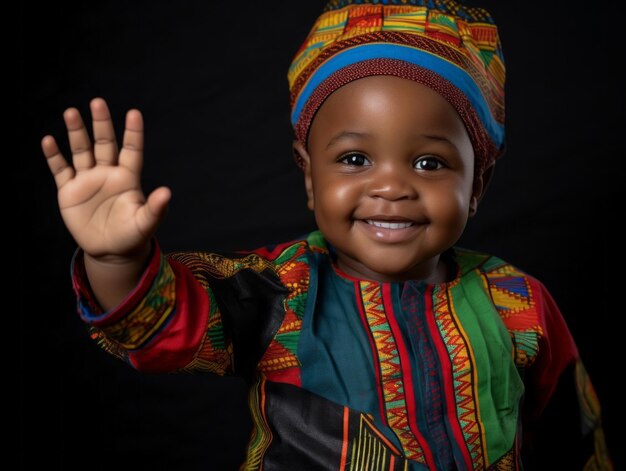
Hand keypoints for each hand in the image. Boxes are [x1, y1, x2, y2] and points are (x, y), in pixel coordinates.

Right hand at [42, 98, 170, 261]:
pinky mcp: (69, 191)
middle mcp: (108, 173)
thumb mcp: (146, 223)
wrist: (110, 251)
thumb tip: (167, 192)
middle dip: (101, 123)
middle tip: (98, 102)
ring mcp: (88, 180)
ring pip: (82, 150)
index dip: (133, 132)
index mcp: (128, 177)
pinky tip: (49, 141)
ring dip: (76, 132)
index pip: (132, 150)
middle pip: (105, 143)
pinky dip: (54, 156)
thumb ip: (155, 208)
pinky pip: (60, 169)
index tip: (134, 113)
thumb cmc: (132, 236)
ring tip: (71, 112)